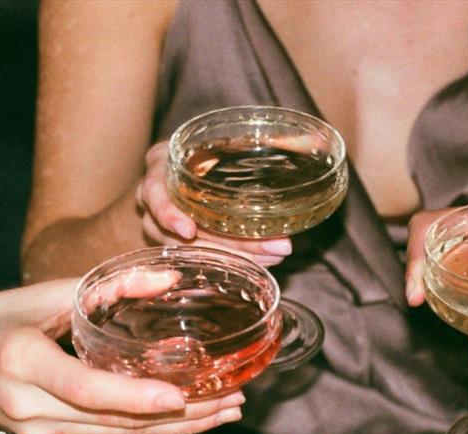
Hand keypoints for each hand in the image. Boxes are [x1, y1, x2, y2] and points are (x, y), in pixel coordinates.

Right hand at [0, 279, 243, 433]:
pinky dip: (150, 426)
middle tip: (231, 401)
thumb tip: (166, 279)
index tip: (177, 396)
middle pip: (113, 422)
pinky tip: (188, 416)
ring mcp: (41, 431)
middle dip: (179, 416)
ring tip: (225, 410)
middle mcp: (31, 407)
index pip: (83, 388)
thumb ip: (101, 288)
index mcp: (21, 362)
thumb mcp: (36, 295)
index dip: (132, 397)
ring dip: (176, 428)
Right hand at [135, 141, 292, 265]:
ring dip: (237, 256)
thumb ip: (257, 141)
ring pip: (194, 252)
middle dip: (229, 244)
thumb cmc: (204, 149)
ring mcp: (163, 227)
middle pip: (182, 233)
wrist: (188, 166)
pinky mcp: (180, 244)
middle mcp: (154, 202)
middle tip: (274, 247)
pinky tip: (263, 262)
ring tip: (275, 255)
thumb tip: (314, 137)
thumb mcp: (220, 138)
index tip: (189, 230)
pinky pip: (203, 258)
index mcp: (160, 168)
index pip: (153, 194)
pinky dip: (234, 260)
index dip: (168, 214)